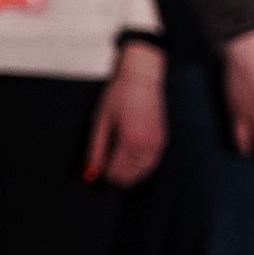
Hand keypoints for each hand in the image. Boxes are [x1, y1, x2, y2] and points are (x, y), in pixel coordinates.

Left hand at [84, 42, 167, 185]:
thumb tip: (91, 170)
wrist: (141, 79)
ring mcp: (157, 143)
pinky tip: (132, 163)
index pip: (115, 172)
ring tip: (117, 164)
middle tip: (105, 166)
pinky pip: (152, 163)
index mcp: (129, 141)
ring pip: (143, 172)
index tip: (96, 166)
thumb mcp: (100, 122)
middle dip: (115, 175)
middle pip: (130, 176)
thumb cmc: (120, 95)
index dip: (102, 172)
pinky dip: (141, 168)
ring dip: (129, 173)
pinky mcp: (162, 139)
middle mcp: (146, 145)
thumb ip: (95, 149)